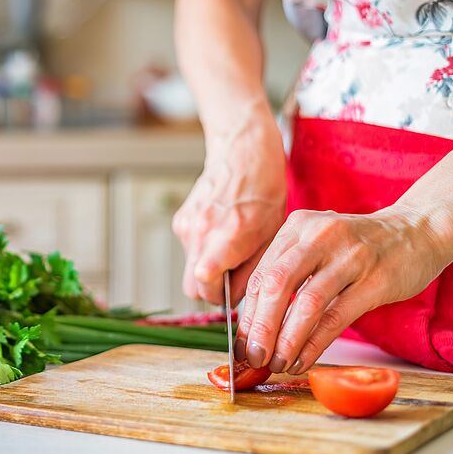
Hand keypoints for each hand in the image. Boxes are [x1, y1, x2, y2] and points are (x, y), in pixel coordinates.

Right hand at [172, 124, 286, 303]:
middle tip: (234, 276)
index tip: (233, 295)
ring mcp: (186, 226)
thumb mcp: (272, 237)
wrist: (242, 154)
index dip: (221, 298)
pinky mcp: (180, 221)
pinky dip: (203, 251)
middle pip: (192, 287)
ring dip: (208, 268)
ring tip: (231, 247)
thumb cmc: (263, 193)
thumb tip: (238, 299)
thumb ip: (252, 271)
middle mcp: (200, 233)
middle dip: (211, 289)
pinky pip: (189, 251)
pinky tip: (221, 232)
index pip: (205, 287)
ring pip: (190, 269)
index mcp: (227, 237)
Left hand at [236, 206, 452, 373]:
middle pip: (275, 286)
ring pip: (306, 304)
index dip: (246, 315)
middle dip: (259, 329)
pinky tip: (302, 360)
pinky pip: (336, 317)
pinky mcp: (376, 279)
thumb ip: (286, 273)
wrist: (416, 229)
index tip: (240, 345)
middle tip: (252, 358)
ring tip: (277, 365)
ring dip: (287, 341)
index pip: (260, 275)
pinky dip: (314, 344)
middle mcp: (318, 236)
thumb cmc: (357, 246)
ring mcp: (349, 256)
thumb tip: (253, 325)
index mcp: (296, 227)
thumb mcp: (315, 244)